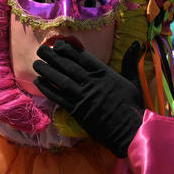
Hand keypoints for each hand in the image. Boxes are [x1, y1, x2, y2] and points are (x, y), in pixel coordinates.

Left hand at [33, 40, 142, 157]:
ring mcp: (83, 96)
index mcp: (104, 73)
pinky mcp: (76, 110)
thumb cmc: (132, 106)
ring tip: (36, 63)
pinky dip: (48, 89)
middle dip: (53, 56)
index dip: (68, 49)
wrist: (130, 130)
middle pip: (68, 66)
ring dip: (47, 70)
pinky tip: (39, 82)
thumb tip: (136, 43)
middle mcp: (91, 82)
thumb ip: (130, 61)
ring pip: (60, 79)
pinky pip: (58, 97)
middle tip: (41, 50)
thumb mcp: (133, 80)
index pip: (82, 57)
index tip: (58, 44)